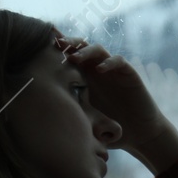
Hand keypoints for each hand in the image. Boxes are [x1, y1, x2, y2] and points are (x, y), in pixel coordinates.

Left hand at [52, 32, 176, 160]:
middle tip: (55, 44)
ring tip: (74, 58)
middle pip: (81, 46)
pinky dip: (108, 62)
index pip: (68, 56)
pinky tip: (99, 70)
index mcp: (84, 77)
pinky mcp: (129, 74)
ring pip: (98, 50)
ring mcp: (113, 71)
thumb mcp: (85, 118)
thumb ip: (70, 111)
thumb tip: (41, 114)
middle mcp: (97, 70)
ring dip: (85, 51)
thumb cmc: (110, 128)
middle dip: (68, 43)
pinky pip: (118, 61)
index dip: (56, 48)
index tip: (38, 43)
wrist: (139, 134)